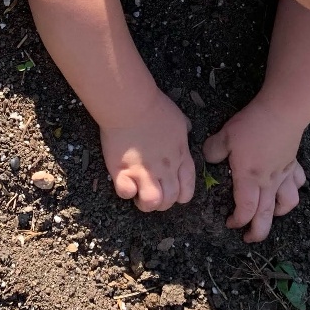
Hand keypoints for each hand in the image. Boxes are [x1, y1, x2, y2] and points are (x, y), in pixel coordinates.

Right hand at [100, 90, 195, 211]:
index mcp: (180, 157)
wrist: (131, 105)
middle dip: (163, 203)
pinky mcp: (122, 171)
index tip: (173, 191)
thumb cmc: (156, 108)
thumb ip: (184, 132)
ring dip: (146, 203)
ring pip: (151, 203)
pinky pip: (125, 193)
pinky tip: (124, 181)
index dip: (181, 195)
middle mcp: (165, 169)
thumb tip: (186, 131)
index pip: (187, 189)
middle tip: (153, 193)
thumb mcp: (179, 119)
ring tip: (139, 194)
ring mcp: (143, 172)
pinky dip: (125, 191)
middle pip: (169, 200)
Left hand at [203, 94, 306, 242]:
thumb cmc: (252, 126)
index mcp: (249, 178)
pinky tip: (287, 189)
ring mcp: (284, 174)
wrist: (282, 112)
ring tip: (269, 215)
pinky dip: (293, 190)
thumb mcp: (225, 137)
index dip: (238, 221)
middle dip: (258, 232)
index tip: (229, 223)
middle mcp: (269, 182)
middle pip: (267, 215)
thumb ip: (213, 151)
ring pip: (287, 203)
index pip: (246, 209)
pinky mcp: (293, 164)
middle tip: (249, 238)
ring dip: (278, 214)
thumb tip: (208, 159)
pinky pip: (298, 183)